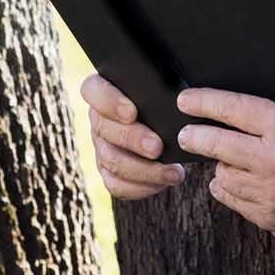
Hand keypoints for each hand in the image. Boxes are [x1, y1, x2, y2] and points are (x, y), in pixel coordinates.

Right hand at [80, 74, 186, 200]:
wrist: (175, 127)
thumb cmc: (172, 100)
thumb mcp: (167, 89)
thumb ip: (163, 88)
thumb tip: (181, 97)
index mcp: (106, 90)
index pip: (93, 90)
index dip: (109, 102)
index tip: (132, 113)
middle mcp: (99, 119)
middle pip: (104, 129)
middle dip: (132, 140)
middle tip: (157, 147)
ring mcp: (101, 146)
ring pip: (111, 160)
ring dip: (143, 169)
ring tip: (173, 172)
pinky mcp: (109, 171)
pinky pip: (115, 184)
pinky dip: (139, 187)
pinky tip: (162, 184)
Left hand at [175, 88, 274, 243]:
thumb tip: (268, 104)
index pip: (234, 109)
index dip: (205, 102)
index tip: (186, 101)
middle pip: (217, 144)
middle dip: (195, 137)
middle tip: (186, 135)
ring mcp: (272, 195)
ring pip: (224, 177)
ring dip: (222, 167)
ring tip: (226, 160)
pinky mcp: (273, 220)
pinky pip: (238, 203)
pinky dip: (234, 191)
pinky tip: (237, 183)